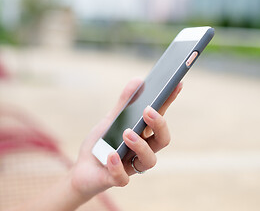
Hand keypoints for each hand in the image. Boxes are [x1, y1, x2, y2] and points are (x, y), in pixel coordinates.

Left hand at [69, 78, 182, 199]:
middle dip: (159, 125)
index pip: (160, 116)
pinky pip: (122, 178)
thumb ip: (124, 103)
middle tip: (147, 111)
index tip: (177, 83)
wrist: (82, 169)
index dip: (169, 101)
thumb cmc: (101, 143)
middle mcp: (142, 150)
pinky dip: (117, 166)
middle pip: (162, 140)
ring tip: (126, 133)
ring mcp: (131, 166)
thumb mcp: (111, 119)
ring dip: (140, 145)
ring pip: (149, 161)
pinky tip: (111, 155)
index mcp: (143, 134)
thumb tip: (139, 80)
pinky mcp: (115, 179)